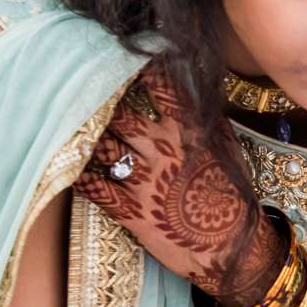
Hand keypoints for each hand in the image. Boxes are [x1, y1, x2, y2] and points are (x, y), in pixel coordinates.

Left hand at [76, 66, 281, 306]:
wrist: (235, 249)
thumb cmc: (233, 198)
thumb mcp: (227, 149)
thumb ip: (203, 118)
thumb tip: (187, 87)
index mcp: (190, 131)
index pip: (159, 85)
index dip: (136, 67)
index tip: (119, 56)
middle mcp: (165, 150)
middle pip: (119, 114)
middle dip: (100, 104)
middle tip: (81, 94)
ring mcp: (146, 182)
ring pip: (103, 148)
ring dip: (86, 138)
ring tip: (70, 128)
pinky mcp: (132, 213)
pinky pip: (95, 188)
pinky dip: (79, 175)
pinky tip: (70, 168)